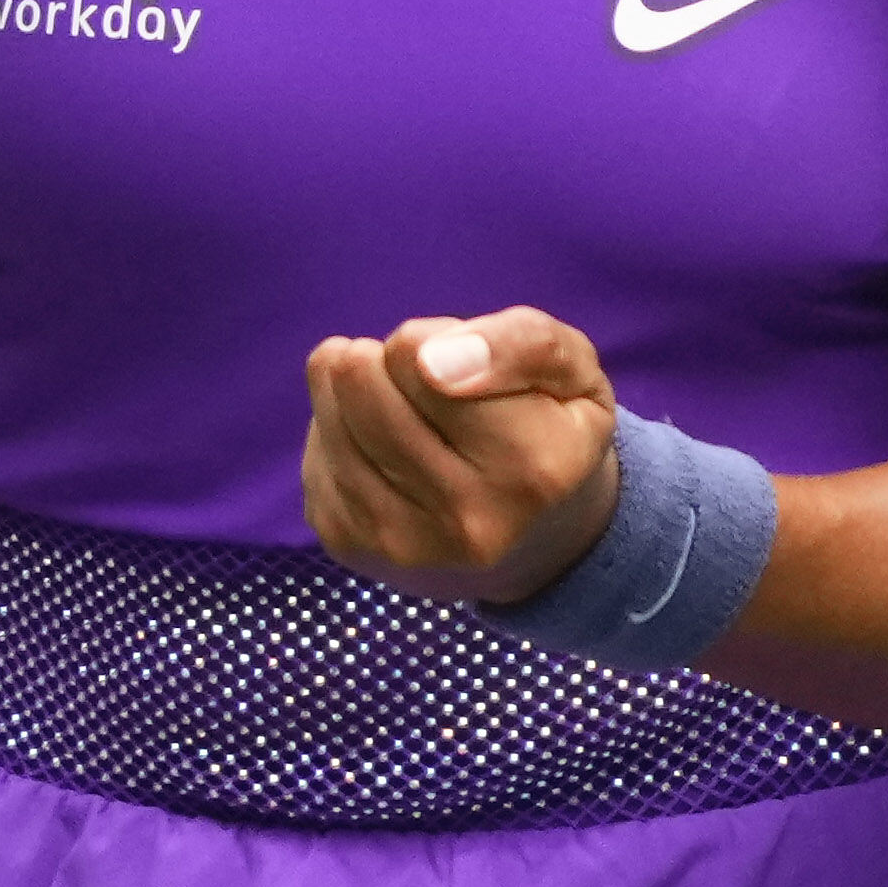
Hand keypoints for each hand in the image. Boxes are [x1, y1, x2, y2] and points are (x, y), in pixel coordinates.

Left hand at [300, 307, 621, 606]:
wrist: (537, 539)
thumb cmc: (553, 429)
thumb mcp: (573, 369)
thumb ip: (521, 344)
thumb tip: (430, 359)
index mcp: (535, 467)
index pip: (421, 359)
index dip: (431, 338)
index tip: (458, 357)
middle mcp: (469, 519)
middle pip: (365, 385)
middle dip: (384, 359)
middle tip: (418, 374)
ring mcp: (405, 544)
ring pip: (332, 421)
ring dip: (350, 387)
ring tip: (391, 393)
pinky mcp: (353, 548)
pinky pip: (314, 458)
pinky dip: (334, 431)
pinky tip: (373, 437)